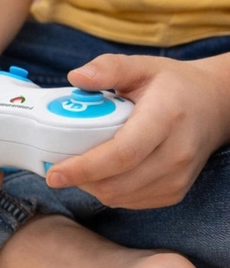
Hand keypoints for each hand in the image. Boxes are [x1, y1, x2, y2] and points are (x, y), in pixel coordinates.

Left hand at [47, 54, 229, 208]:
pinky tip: (99, 173)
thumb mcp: (142, 66)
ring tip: (76, 167)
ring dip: (90, 187)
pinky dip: (108, 191)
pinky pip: (130, 201)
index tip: (54, 173)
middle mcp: (176, 153)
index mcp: (166, 118)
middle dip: (79, 179)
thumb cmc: (172, 86)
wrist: (213, 106)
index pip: (122, 153)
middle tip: (54, 168)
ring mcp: (178, 177)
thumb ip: (108, 68)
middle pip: (117, 182)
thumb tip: (75, 77)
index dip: (84, 167)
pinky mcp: (175, 192)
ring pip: (120, 196)